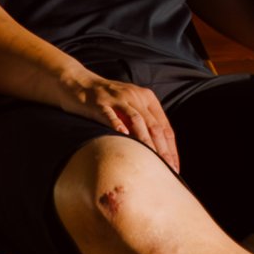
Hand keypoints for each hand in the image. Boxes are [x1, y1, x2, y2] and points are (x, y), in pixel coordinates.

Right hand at [62, 72, 180, 168]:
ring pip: (136, 120)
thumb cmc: (107, 101)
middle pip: (154, 125)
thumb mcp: (130, 107)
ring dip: (146, 141)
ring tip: (152, 159)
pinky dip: (117, 124)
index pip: (165, 126)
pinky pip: (110, 114)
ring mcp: (117, 99)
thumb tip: (158, 152)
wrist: (79, 83)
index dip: (171, 148)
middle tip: (168, 169)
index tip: (175, 167)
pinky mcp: (99, 102)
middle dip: (163, 150)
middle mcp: (135, 97)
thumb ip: (143, 123)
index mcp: (147, 98)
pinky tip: (123, 135)